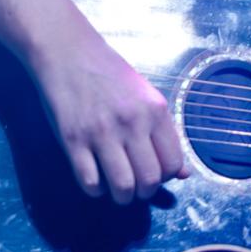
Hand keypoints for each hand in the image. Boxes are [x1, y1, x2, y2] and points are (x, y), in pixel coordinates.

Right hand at [31, 24, 187, 203]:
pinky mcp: (72, 140)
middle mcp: (132, 123)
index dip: (166, 177)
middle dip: (145, 193)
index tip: (156, 176)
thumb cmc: (111, 75)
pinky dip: (96, 191)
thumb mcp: (146, 97)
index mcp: (156, 111)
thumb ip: (164, 134)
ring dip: (123, 197)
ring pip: (122, 186)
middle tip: (138, 190)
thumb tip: (182, 173)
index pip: (173, 162)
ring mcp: (101, 133)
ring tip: (120, 193)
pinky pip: (90, 182)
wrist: (69, 54)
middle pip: (149, 179)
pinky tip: (97, 182)